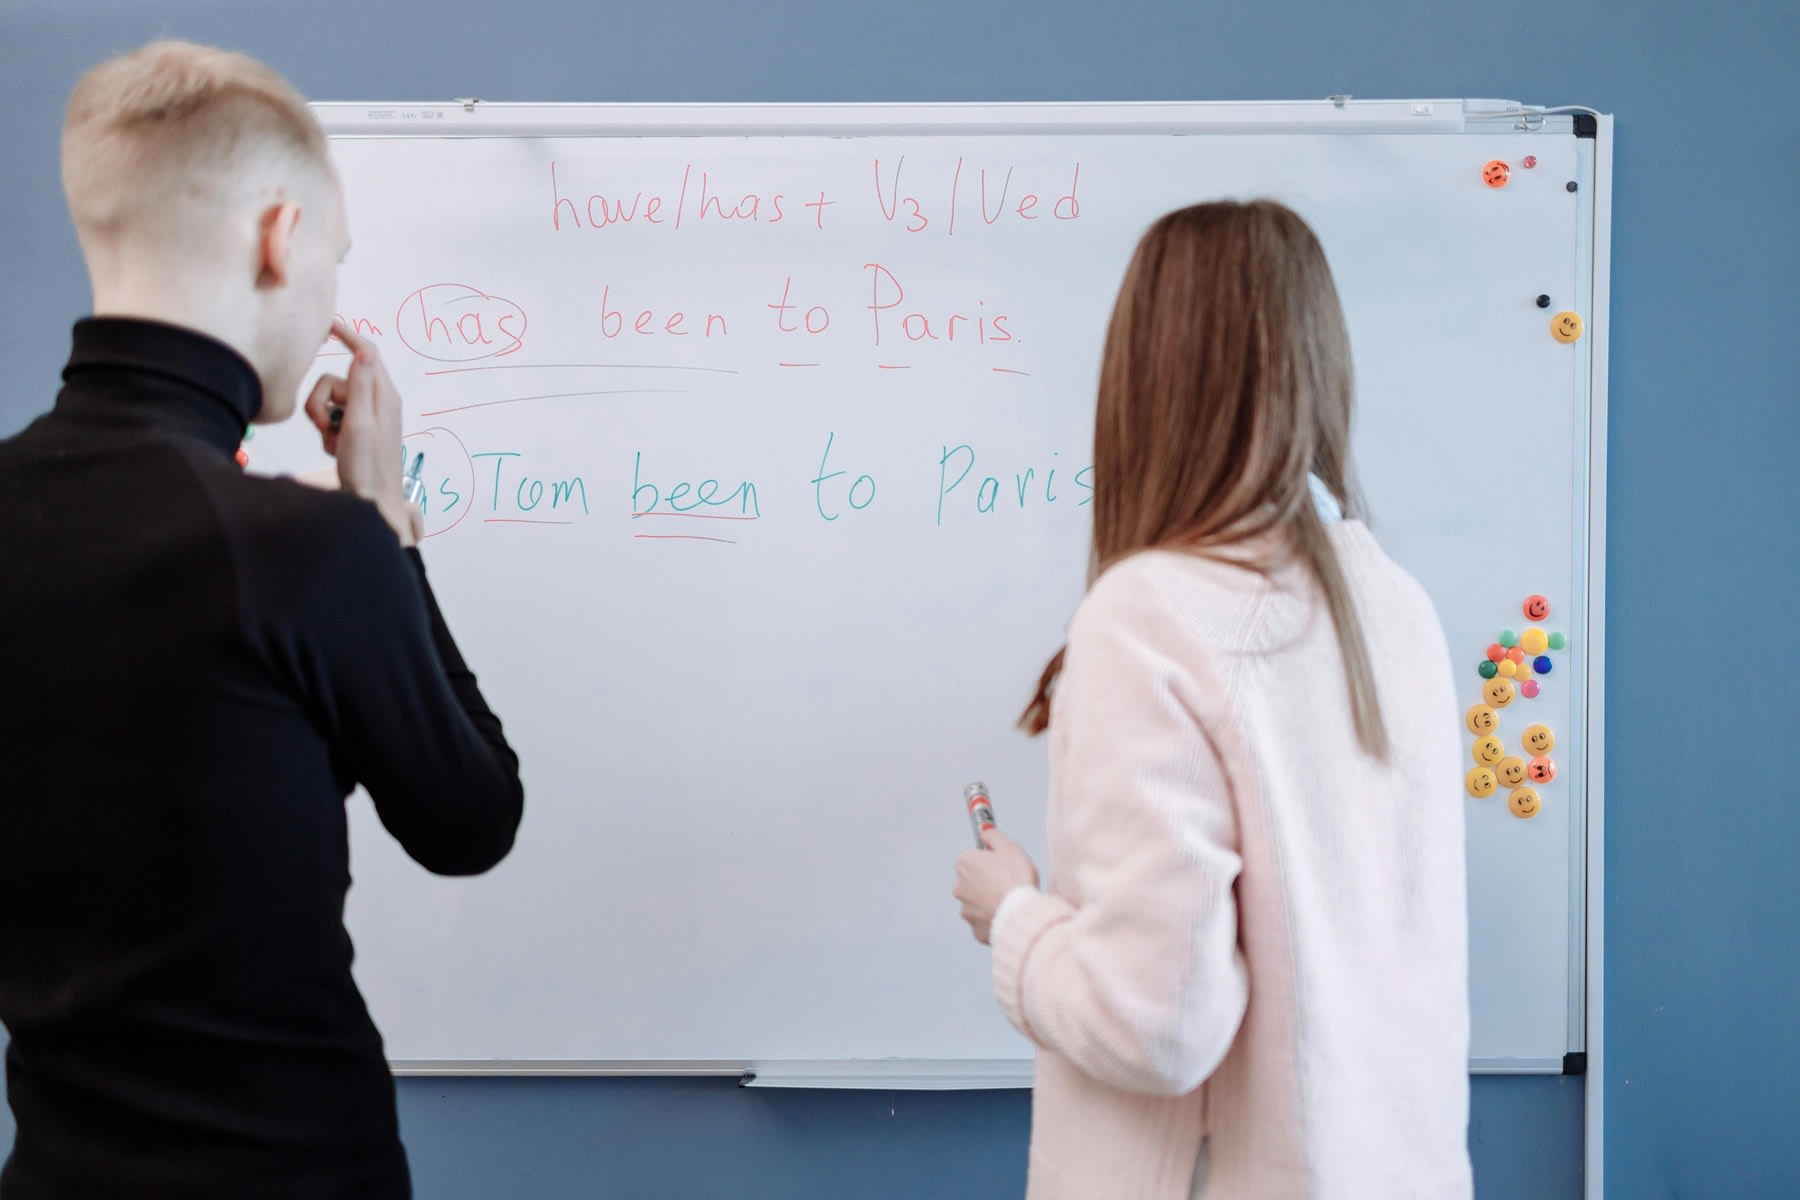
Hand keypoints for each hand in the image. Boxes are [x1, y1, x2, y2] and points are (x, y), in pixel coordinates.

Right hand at [303, 319, 416, 547]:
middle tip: (325, 426)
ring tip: (333, 442)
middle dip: (322, 400)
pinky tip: (337, 449)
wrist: (372, 503)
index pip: (366, 353)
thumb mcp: (360, 423)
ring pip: (331, 400)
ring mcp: (368, 417)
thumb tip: (364, 349)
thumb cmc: (367, 468)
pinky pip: (334, 419)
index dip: (348, 336)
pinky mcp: (359, 431)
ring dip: (324, 420)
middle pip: (337, 380)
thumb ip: (360, 386)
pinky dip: (329, 432)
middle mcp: (379, 402)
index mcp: (384, 396)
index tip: (328, 325)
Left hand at [954, 828, 1038, 945]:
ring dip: (989, 901)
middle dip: (987, 882)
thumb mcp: (1008, 847)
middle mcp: (959, 887)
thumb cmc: (1016, 877)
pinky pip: (984, 921)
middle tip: (1008, 882)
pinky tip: (1007, 914)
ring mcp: (966, 910)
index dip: (990, 860)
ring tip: (1010, 901)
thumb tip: (984, 828)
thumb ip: (993, 835)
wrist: (1021, 912)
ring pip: (978, 903)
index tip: (1002, 863)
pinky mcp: (976, 929)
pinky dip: (994, 918)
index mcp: (964, 863)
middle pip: (973, 881)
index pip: (973, 857)